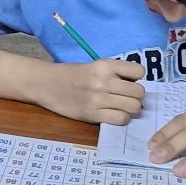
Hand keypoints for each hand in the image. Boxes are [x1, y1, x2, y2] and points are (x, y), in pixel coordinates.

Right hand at [29, 60, 145, 124]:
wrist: (46, 84)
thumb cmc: (73, 74)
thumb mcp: (95, 66)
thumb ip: (115, 73)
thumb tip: (137, 85)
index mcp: (104, 65)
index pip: (139, 71)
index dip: (136, 78)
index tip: (128, 81)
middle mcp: (102, 81)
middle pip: (139, 92)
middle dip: (136, 95)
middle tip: (126, 96)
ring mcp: (97, 99)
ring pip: (133, 107)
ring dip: (130, 108)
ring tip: (121, 106)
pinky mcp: (92, 114)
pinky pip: (121, 119)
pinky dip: (121, 117)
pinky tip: (113, 113)